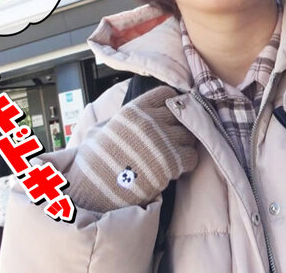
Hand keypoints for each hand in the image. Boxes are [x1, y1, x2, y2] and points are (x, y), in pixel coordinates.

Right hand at [66, 86, 197, 211]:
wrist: (94, 193)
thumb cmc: (92, 162)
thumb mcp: (97, 131)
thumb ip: (116, 118)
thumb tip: (126, 115)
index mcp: (133, 110)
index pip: (165, 94)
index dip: (168, 104)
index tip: (167, 115)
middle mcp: (151, 122)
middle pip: (180, 114)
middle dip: (177, 125)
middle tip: (171, 138)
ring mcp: (163, 141)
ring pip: (189, 135)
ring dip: (183, 144)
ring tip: (172, 154)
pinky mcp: (172, 163)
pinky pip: (192, 156)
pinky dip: (187, 163)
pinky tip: (175, 168)